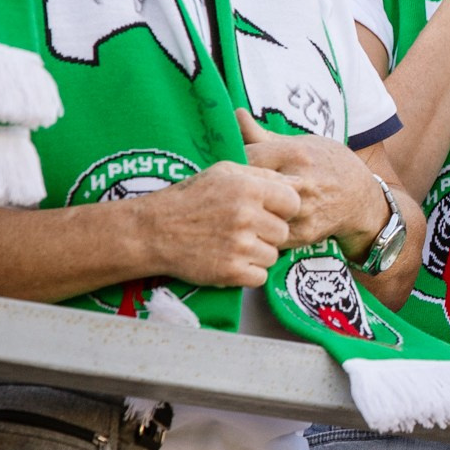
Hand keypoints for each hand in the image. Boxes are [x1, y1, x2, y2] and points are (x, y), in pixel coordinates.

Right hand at [136, 159, 299, 287]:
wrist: (153, 231)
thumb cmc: (189, 198)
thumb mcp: (223, 173)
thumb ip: (262, 175)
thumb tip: (296, 182)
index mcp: (248, 188)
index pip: (293, 203)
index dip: (282, 209)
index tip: (267, 212)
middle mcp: (246, 216)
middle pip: (283, 232)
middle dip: (267, 233)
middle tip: (242, 230)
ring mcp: (239, 246)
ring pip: (272, 256)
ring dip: (257, 254)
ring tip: (232, 244)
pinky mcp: (231, 272)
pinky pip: (260, 277)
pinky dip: (248, 273)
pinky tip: (230, 260)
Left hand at [236, 110, 387, 250]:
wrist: (363, 199)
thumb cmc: (329, 165)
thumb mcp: (303, 143)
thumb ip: (264, 135)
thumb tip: (235, 113)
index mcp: (297, 153)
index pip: (247, 157)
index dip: (234, 163)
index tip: (231, 169)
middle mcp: (300, 181)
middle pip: (251, 186)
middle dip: (238, 189)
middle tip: (230, 191)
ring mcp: (303, 210)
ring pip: (260, 213)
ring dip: (248, 211)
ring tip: (240, 208)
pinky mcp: (305, 233)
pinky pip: (271, 233)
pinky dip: (261, 229)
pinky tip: (258, 223)